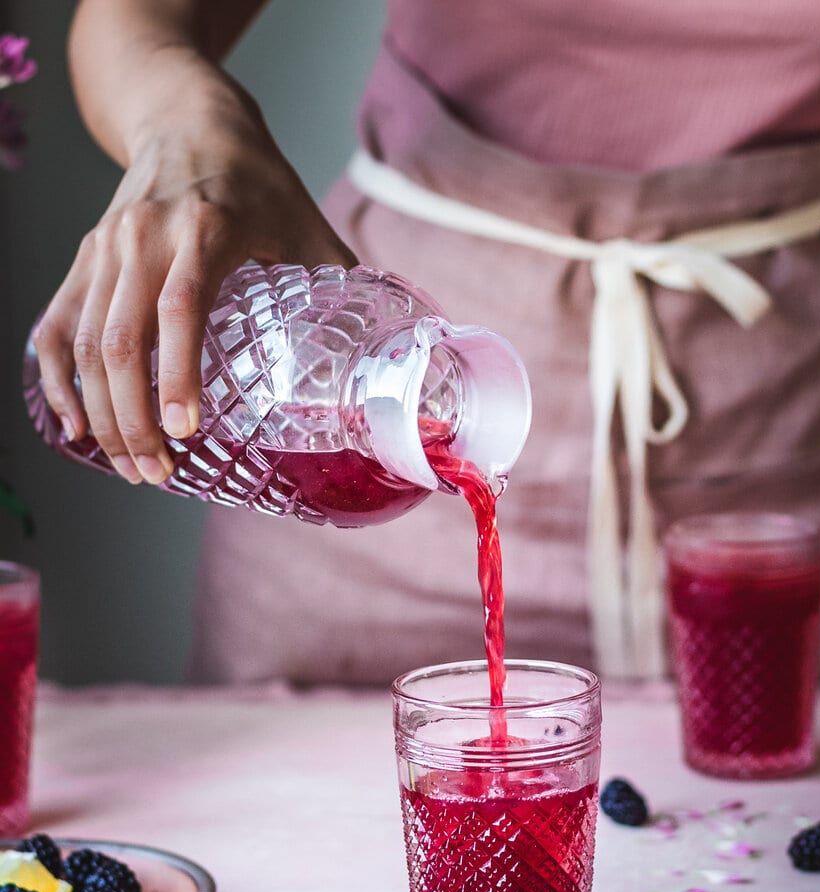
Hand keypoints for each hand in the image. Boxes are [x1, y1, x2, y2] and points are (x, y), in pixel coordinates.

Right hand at [32, 93, 355, 484]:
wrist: (186, 117)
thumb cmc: (256, 178)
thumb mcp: (307, 220)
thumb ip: (342, 282)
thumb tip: (388, 349)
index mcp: (204, 229)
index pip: (180, 308)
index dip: (178, 373)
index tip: (186, 429)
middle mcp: (144, 236)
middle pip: (120, 339)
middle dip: (134, 418)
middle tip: (156, 472)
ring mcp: (105, 247)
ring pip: (84, 340)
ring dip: (101, 412)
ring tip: (128, 466)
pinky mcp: (84, 257)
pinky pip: (57, 323)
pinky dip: (58, 377)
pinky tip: (74, 422)